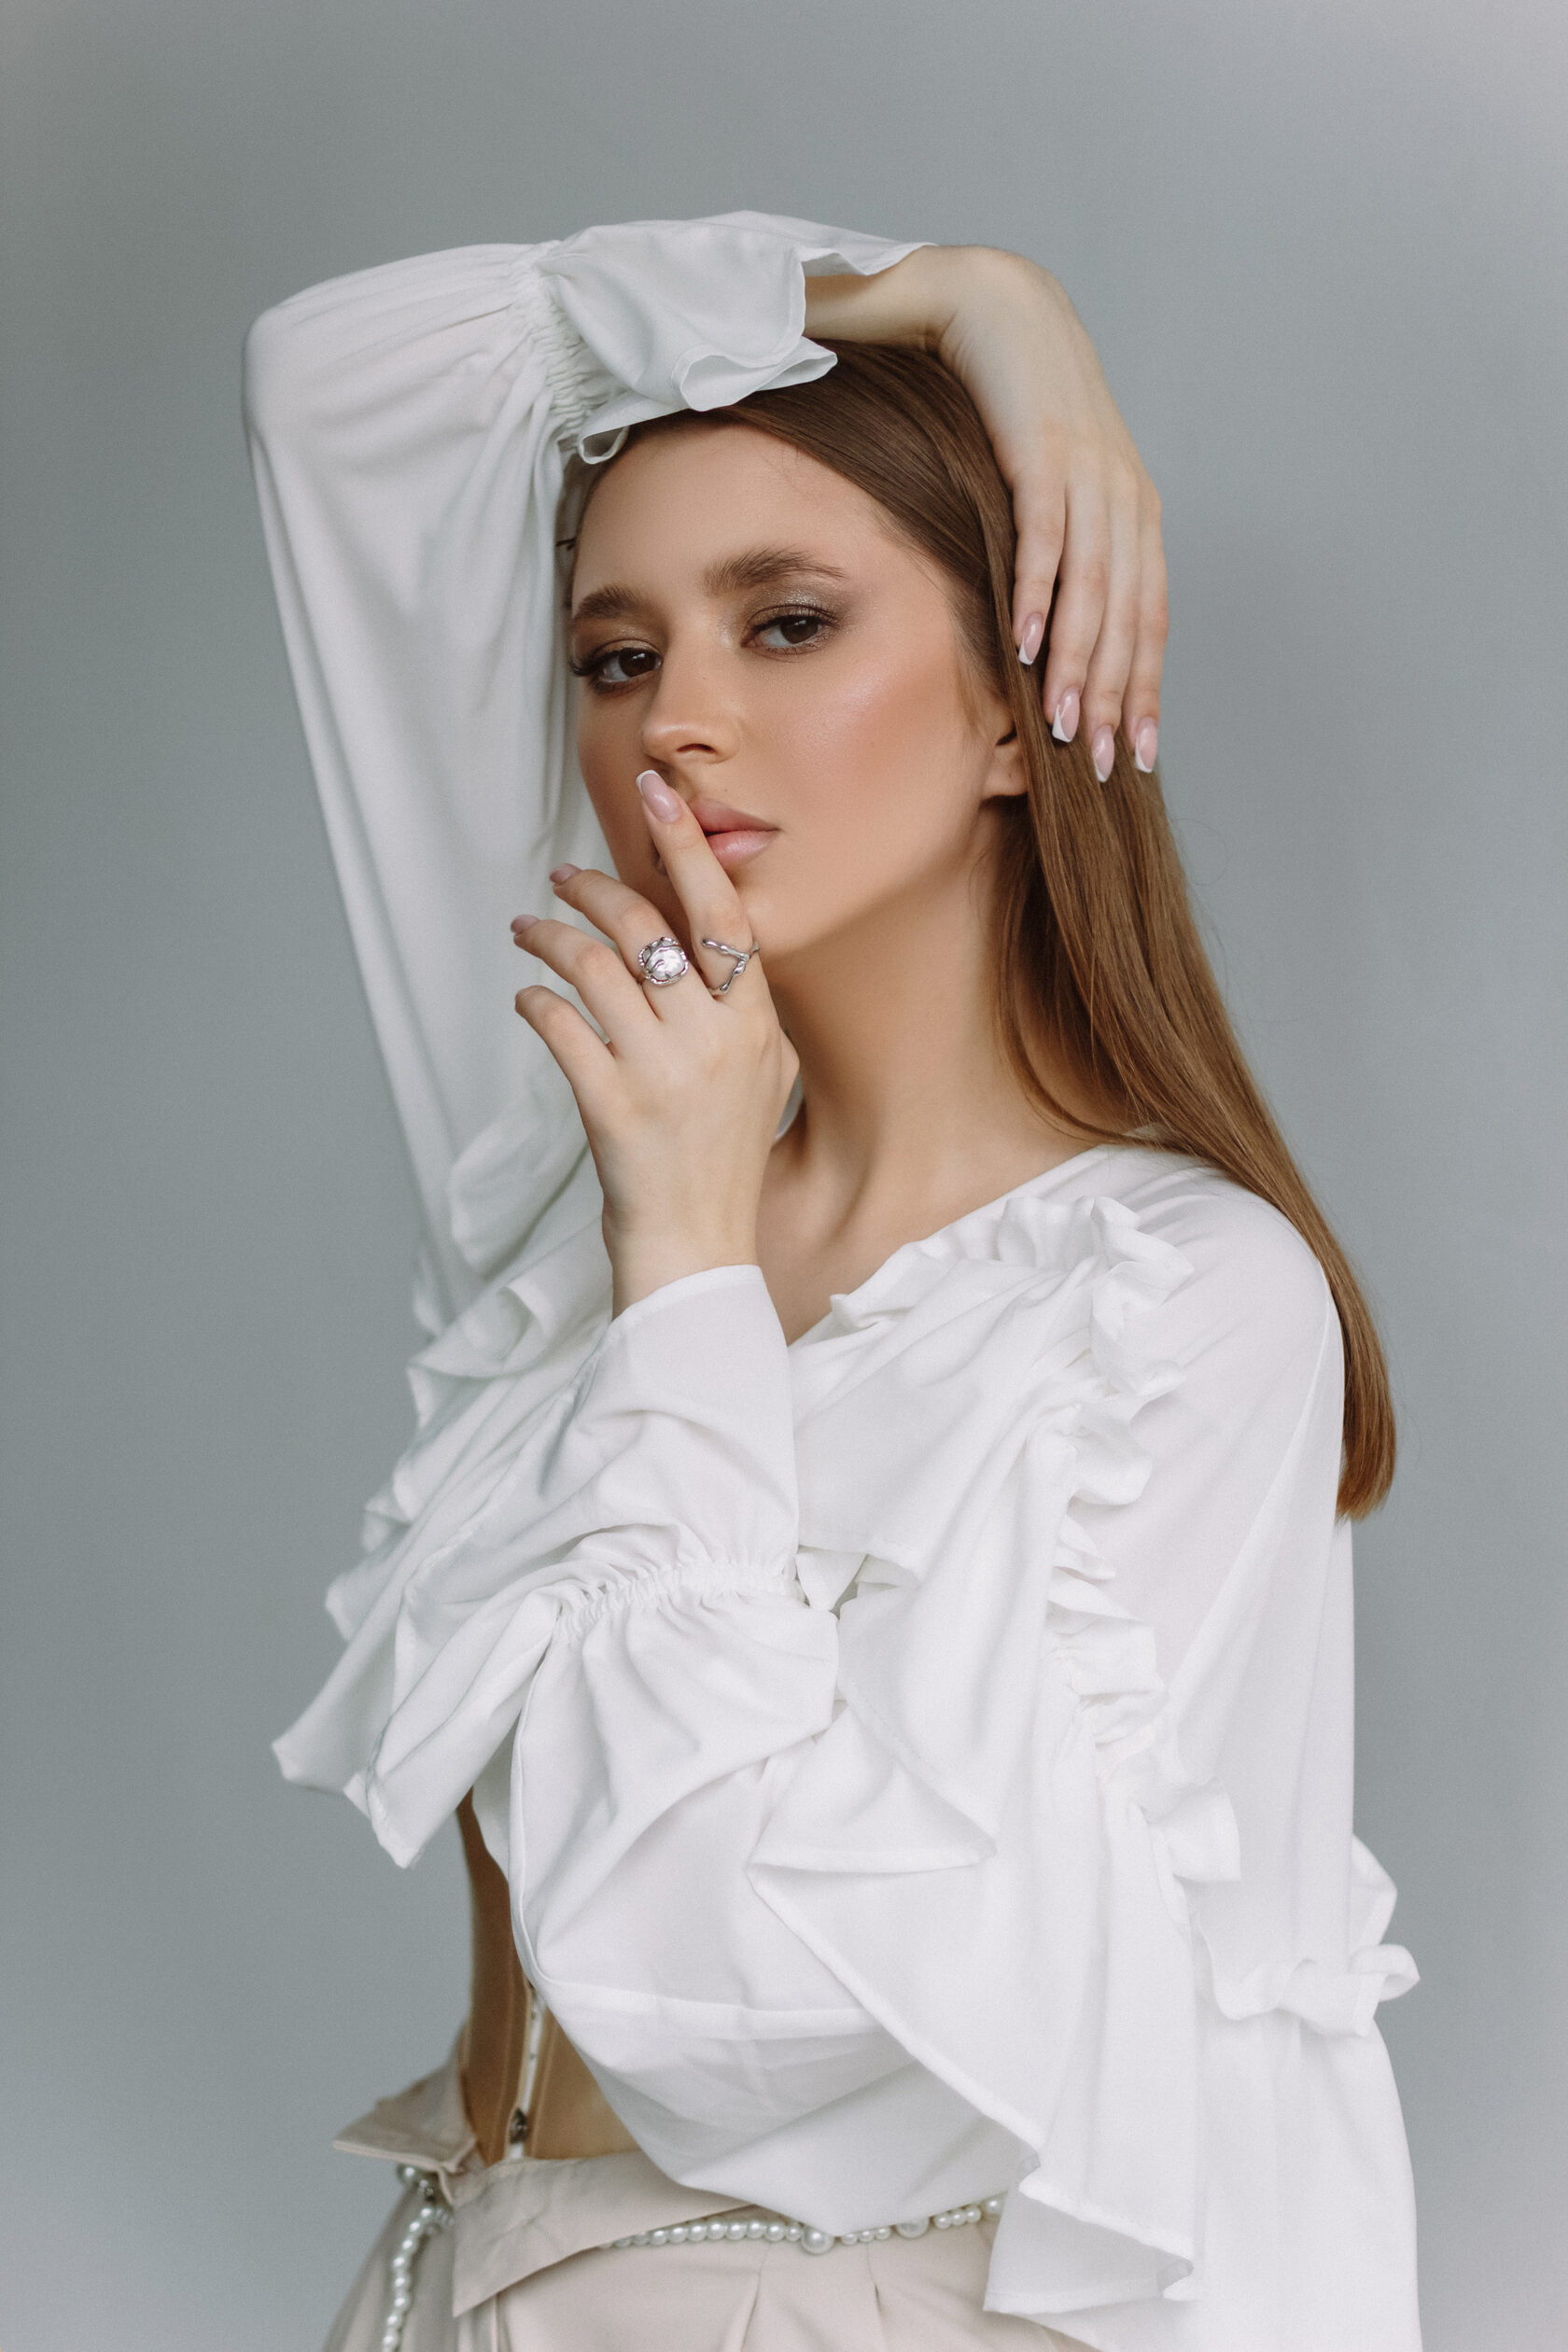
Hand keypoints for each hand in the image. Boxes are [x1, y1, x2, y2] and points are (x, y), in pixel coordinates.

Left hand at [511, 771, 797, 1317]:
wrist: (698, 1250)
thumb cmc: (723, 1162)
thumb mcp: (765, 1077)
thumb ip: (745, 1012)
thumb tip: (711, 947)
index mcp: (756, 1024)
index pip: (722, 914)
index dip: (687, 848)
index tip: (657, 794)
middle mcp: (714, 1040)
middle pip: (646, 927)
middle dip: (594, 888)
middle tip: (561, 877)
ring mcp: (663, 1073)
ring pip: (592, 968)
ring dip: (549, 939)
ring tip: (527, 933)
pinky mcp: (611, 1107)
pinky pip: (561, 1027)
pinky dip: (537, 1003)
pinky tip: (529, 1000)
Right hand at [805, 245, 1166, 780]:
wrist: (996, 306)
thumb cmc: (1016, 404)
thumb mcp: (1052, 485)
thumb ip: (1059, 549)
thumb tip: (1041, 630)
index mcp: (1134, 517)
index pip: (1149, 620)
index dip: (1143, 690)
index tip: (1136, 754)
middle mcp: (1124, 501)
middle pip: (1128, 619)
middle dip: (1115, 697)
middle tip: (1103, 766)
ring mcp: (1089, 476)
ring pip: (1093, 591)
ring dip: (1078, 666)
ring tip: (1063, 727)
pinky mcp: (1043, 451)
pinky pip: (1046, 538)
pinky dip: (1039, 595)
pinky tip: (1027, 647)